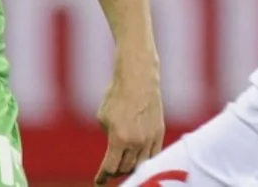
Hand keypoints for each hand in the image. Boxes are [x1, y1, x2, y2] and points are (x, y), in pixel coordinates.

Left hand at [94, 64, 164, 183]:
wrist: (138, 80)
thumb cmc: (116, 96)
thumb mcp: (103, 117)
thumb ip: (109, 137)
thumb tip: (115, 150)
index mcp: (118, 139)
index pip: (110, 167)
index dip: (103, 176)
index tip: (98, 182)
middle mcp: (136, 143)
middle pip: (125, 168)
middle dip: (116, 173)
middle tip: (110, 174)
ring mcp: (149, 139)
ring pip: (141, 164)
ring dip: (130, 168)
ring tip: (122, 168)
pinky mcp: (159, 134)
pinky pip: (153, 155)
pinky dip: (144, 160)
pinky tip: (137, 161)